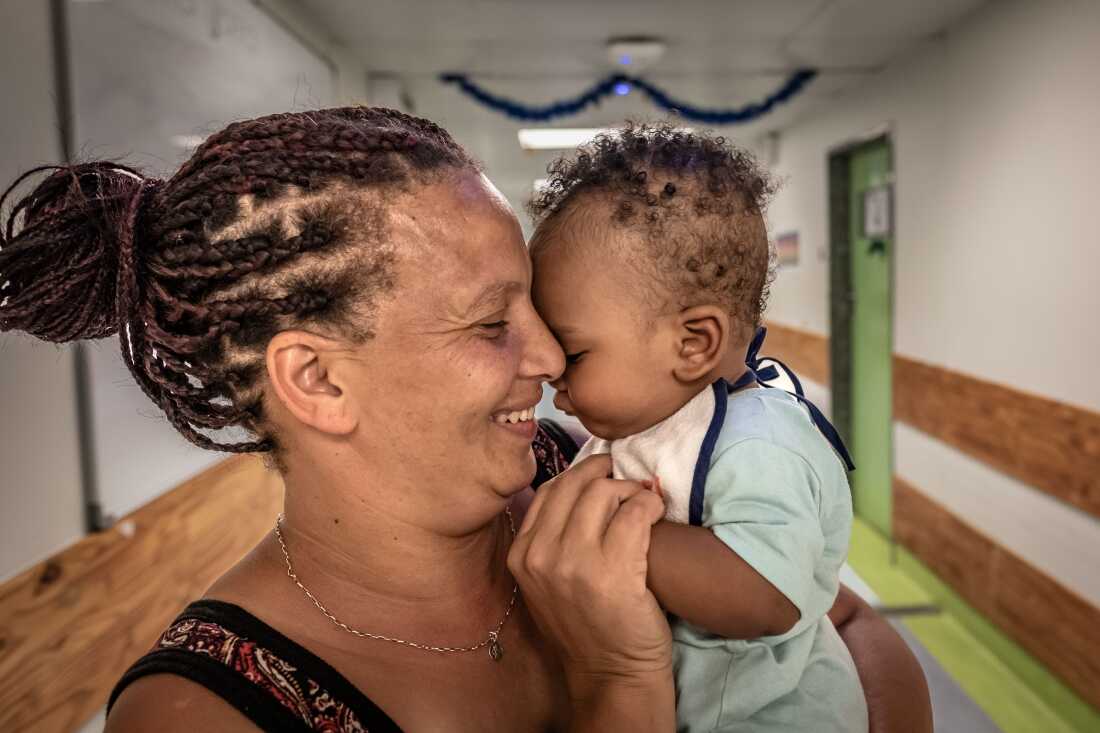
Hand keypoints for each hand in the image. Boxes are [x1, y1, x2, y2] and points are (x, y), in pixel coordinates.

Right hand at [508, 453, 671, 683]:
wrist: (610, 674)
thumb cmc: (586, 626)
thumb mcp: (545, 583)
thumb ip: (550, 539)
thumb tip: (579, 487)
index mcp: (521, 555)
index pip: (548, 491)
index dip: (579, 475)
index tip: (601, 475)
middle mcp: (541, 556)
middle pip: (575, 485)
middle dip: (606, 476)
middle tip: (627, 482)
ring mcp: (575, 562)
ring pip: (604, 492)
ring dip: (630, 491)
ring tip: (643, 505)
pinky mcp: (614, 569)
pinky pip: (635, 511)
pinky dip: (650, 505)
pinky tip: (656, 515)